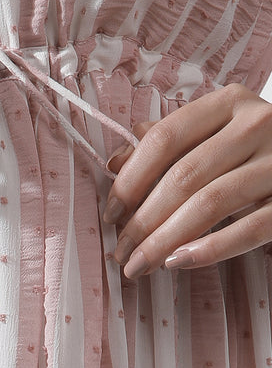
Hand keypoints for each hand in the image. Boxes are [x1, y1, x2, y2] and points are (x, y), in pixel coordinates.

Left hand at [102, 83, 271, 277]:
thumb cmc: (254, 146)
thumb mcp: (215, 131)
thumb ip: (167, 142)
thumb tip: (114, 163)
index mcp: (228, 103)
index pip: (165, 138)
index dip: (131, 178)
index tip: (110, 212)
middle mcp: (256, 125)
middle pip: (184, 176)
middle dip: (144, 220)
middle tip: (121, 250)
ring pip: (211, 204)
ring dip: (166, 240)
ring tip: (141, 264)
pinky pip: (251, 229)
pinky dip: (211, 249)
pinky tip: (180, 262)